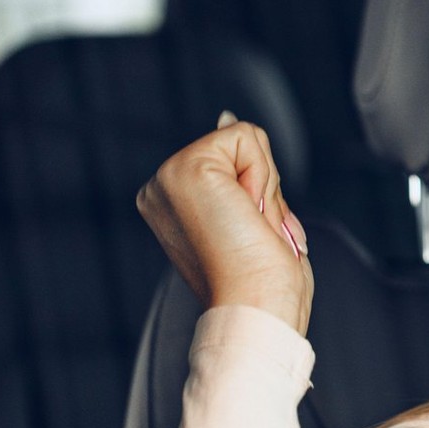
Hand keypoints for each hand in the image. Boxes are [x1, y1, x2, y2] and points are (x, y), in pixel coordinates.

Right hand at [137, 112, 313, 334]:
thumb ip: (242, 174)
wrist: (255, 310)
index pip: (235, 163)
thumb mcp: (254, 219)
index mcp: (173, 202)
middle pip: (241, 147)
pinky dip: (263, 177)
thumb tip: (227, 118)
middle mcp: (161, 188)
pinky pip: (247, 138)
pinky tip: (247, 213)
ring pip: (245, 140)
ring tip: (250, 228)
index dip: (262, 197)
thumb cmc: (262, 283)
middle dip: (267, 190)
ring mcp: (168, 176)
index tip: (250, 237)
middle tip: (253, 235)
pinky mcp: (187, 168)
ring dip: (267, 188)